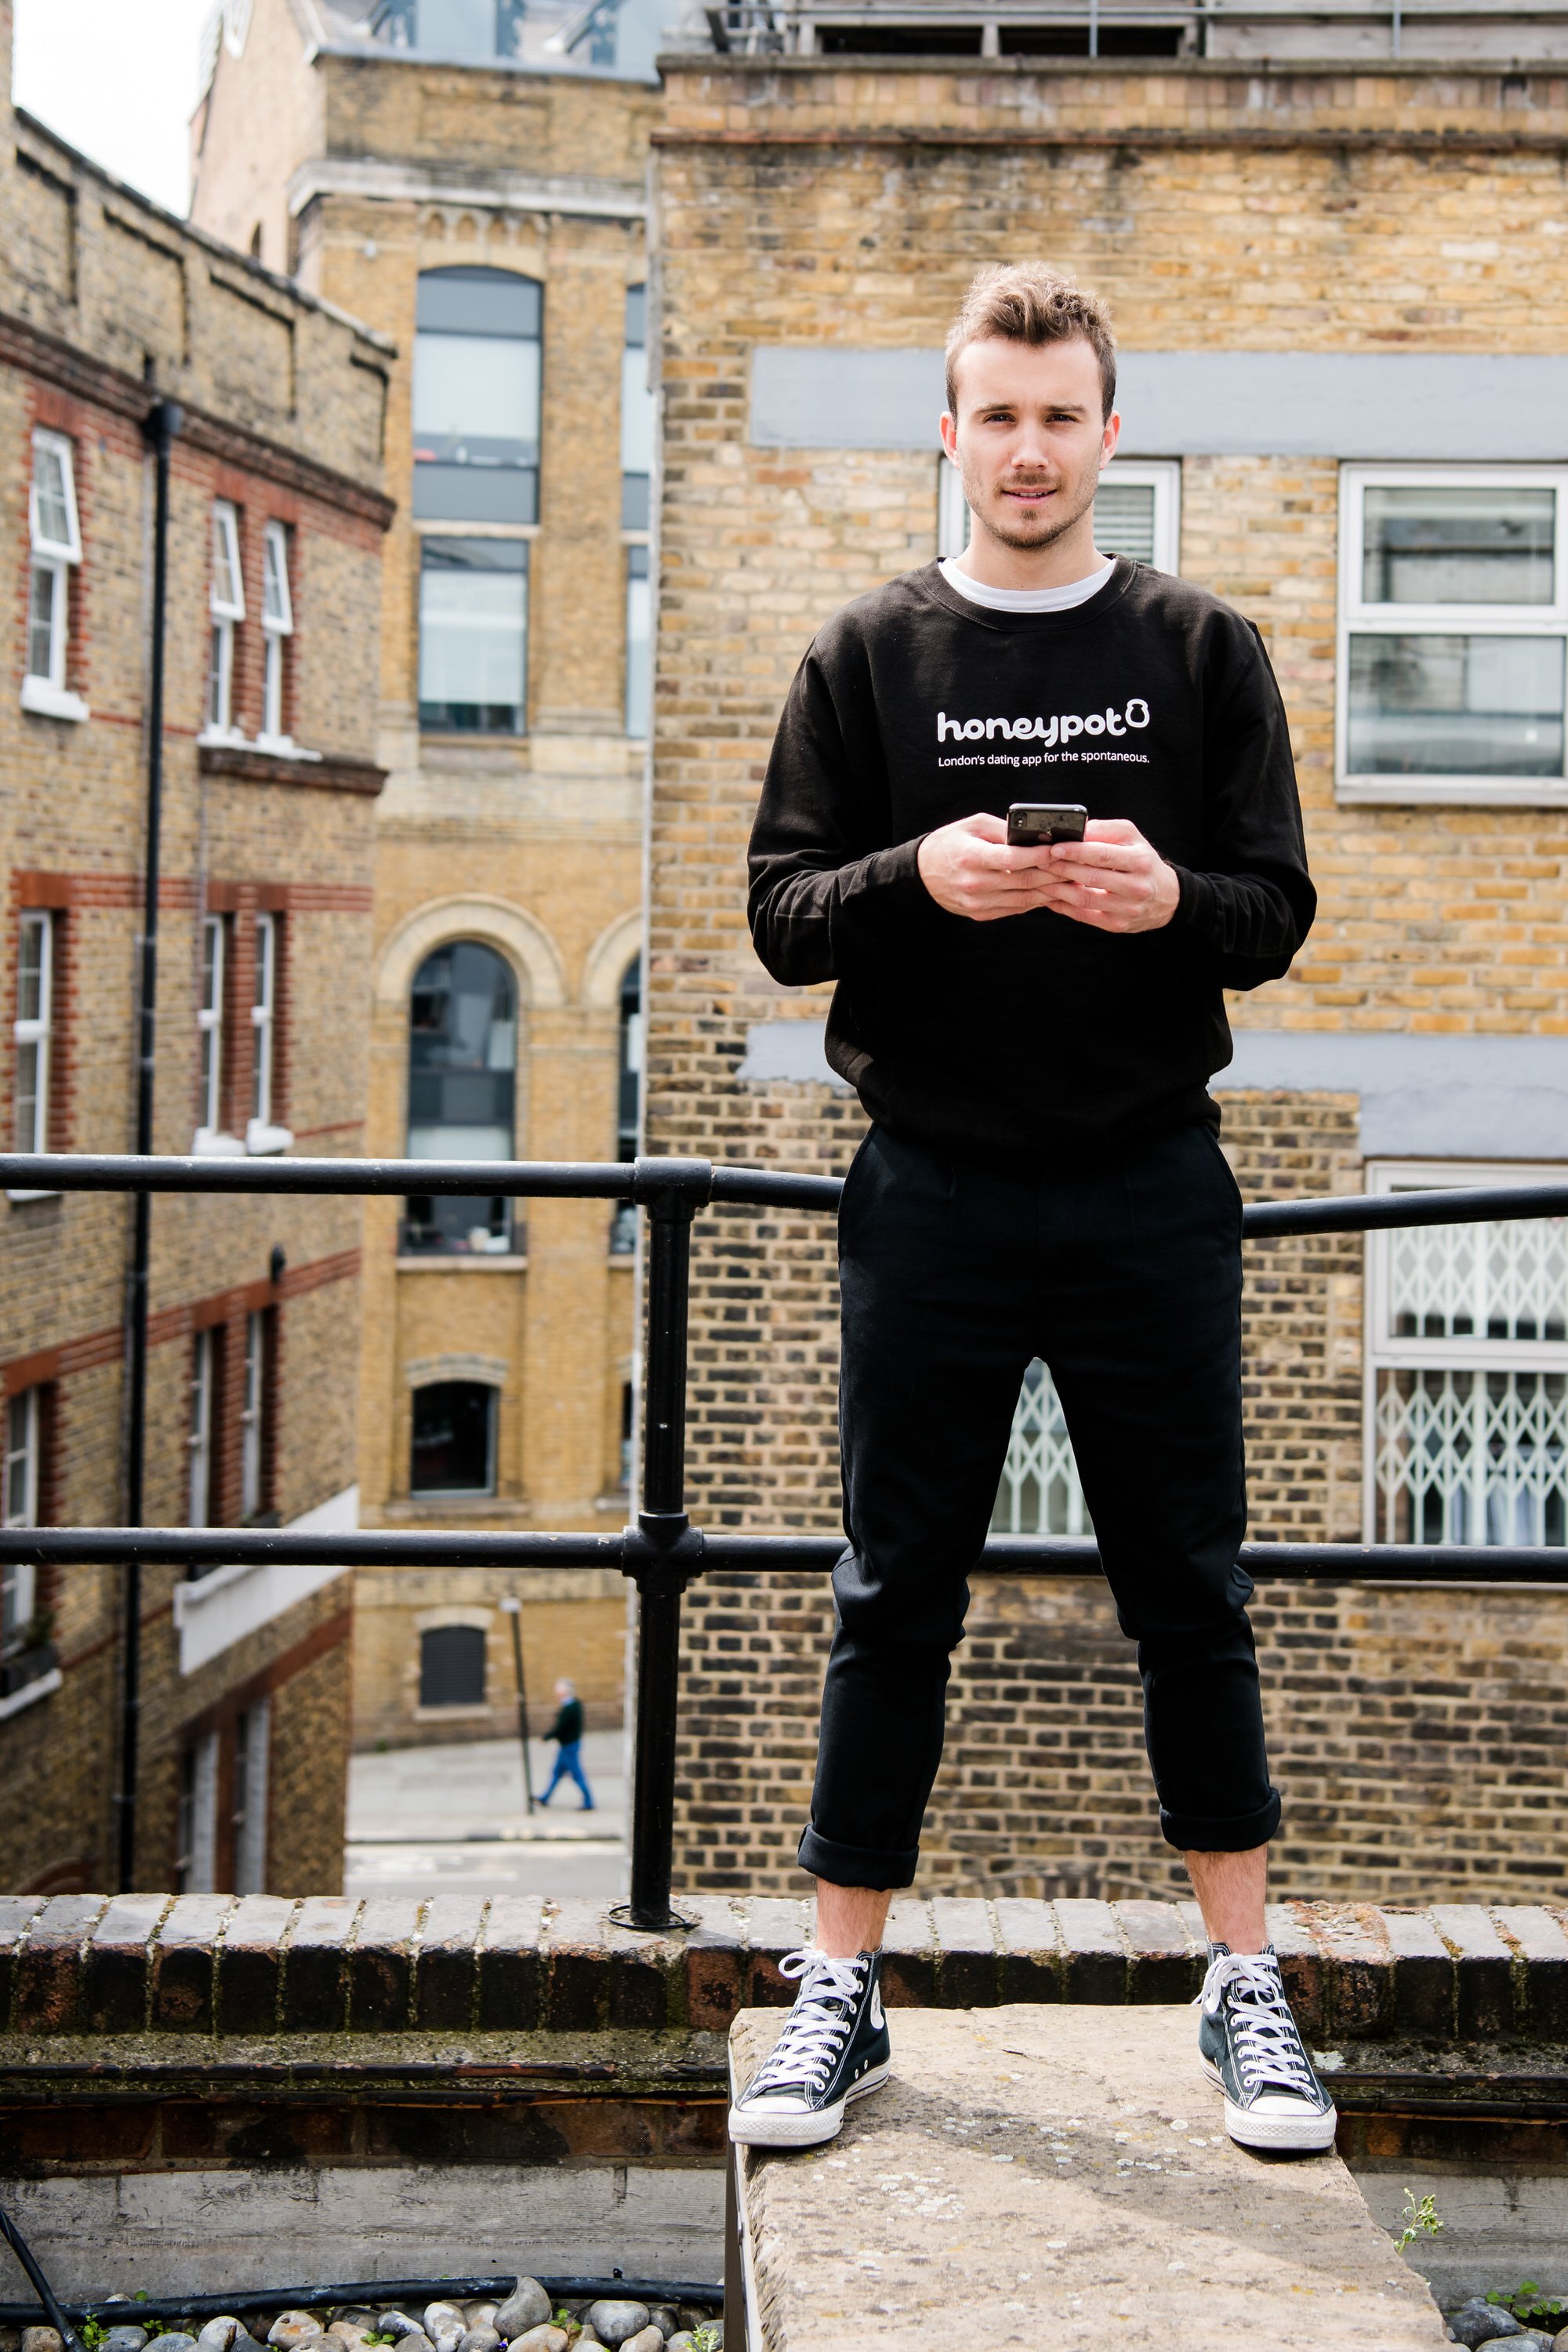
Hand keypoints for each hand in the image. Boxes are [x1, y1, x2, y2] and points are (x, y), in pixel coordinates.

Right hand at [916, 812, 1056, 921]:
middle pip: (1024, 880)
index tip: (1059, 848)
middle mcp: (975, 883)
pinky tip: (1048, 891)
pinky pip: (1015, 908)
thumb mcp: (972, 825)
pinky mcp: (981, 913)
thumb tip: (1034, 834)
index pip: (1013, 858)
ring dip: (1049, 890)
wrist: (922, 874)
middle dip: (1053, 873)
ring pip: (1024, 899)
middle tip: (1074, 866)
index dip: (1040, 854)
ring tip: (1068, 881)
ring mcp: (978, 902)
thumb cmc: (948, 844)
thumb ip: (1002, 829)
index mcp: (971, 857)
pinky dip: (1035, 900)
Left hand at [1036, 818, 1179, 933]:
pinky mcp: (1117, 925)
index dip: (1076, 851)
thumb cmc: (1142, 862)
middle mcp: (1136, 886)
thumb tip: (1077, 829)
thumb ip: (1105, 830)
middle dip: (1061, 868)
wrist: (1166, 898)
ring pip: (1084, 899)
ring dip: (1057, 889)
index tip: (1054, 847)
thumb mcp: (1132, 839)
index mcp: (1140, 861)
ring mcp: (1127, 909)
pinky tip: (1050, 897)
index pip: (1102, 854)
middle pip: (1091, 877)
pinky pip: (1084, 915)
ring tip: (1039, 878)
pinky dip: (1063, 906)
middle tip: (1039, 861)